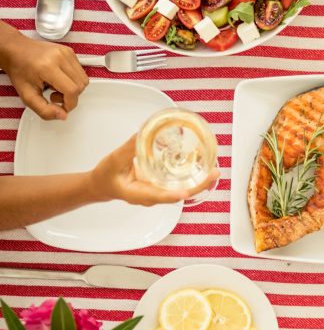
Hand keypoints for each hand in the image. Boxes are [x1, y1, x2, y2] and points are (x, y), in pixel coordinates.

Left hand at [0, 24, 88, 119]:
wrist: (15, 50)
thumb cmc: (19, 70)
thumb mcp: (26, 95)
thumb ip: (44, 110)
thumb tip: (62, 115)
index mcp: (47, 67)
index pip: (72, 90)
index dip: (69, 103)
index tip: (62, 107)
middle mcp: (60, 57)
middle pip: (80, 85)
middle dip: (71, 96)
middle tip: (54, 94)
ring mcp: (66, 53)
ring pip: (83, 79)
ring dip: (73, 87)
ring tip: (56, 86)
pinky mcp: (70, 51)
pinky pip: (80, 71)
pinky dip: (73, 79)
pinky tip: (59, 78)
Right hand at [89, 136, 218, 206]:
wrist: (102, 185)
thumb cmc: (106, 177)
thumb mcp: (114, 161)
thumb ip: (128, 149)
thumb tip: (142, 133)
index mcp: (138, 194)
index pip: (158, 196)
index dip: (172, 194)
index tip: (185, 191)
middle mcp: (152, 196)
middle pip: (178, 194)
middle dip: (197, 185)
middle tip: (213, 174)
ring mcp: (158, 192)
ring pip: (181, 189)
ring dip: (198, 181)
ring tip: (214, 171)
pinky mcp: (161, 186)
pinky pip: (178, 183)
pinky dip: (190, 176)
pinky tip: (201, 166)